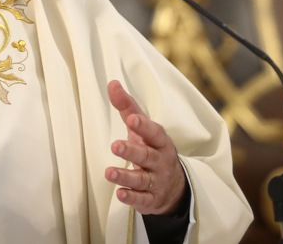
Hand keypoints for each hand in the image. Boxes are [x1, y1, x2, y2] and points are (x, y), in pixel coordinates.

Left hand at [104, 79, 186, 214]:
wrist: (173, 186)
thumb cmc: (152, 148)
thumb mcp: (142, 128)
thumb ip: (127, 107)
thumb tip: (112, 83)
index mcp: (159, 141)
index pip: (153, 132)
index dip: (143, 126)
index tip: (131, 119)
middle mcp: (160, 161)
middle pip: (147, 156)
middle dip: (132, 151)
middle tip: (115, 145)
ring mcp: (157, 181)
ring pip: (142, 179)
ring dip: (125, 176)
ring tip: (108, 172)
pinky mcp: (151, 199)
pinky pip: (142, 200)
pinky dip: (132, 198)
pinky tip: (119, 194)